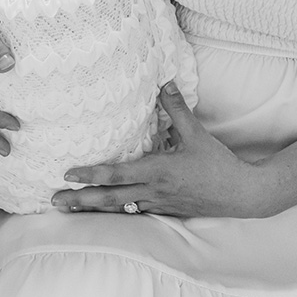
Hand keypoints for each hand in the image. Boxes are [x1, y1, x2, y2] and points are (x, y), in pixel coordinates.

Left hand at [51, 82, 281, 218]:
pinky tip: (102, 212)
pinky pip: (134, 213)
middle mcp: (153, 191)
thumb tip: (164, 83)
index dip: (91, 175)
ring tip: (69, 209)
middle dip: (80, 199)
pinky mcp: (166, 211)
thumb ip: (177, 109)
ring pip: (118, 209)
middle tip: (54, 200)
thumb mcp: (197, 134)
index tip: (68, 173)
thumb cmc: (218, 165)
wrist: (242, 194)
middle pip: (110, 198)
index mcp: (157, 172)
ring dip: (92, 209)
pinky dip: (115, 213)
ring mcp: (158, 204)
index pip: (117, 175)